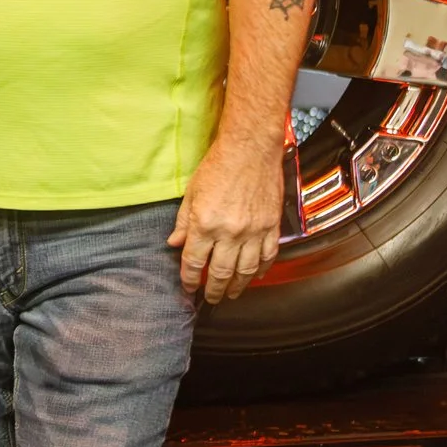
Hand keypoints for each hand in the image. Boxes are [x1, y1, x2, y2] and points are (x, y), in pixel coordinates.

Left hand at [167, 138, 284, 303]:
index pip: (194, 262)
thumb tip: (174, 244)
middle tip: (210, 298)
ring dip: (237, 287)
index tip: (188, 286)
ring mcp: (254, 231)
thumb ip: (183, 222)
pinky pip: (267, 257)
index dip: (189, 279)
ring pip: (245, 271)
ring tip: (231, 294)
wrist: (250, 149)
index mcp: (205, 224)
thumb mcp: (192, 192)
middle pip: (220, 273)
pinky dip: (260, 271)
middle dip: (213, 290)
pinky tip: (254, 276)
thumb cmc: (218, 166)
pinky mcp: (271, 227)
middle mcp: (230, 232)